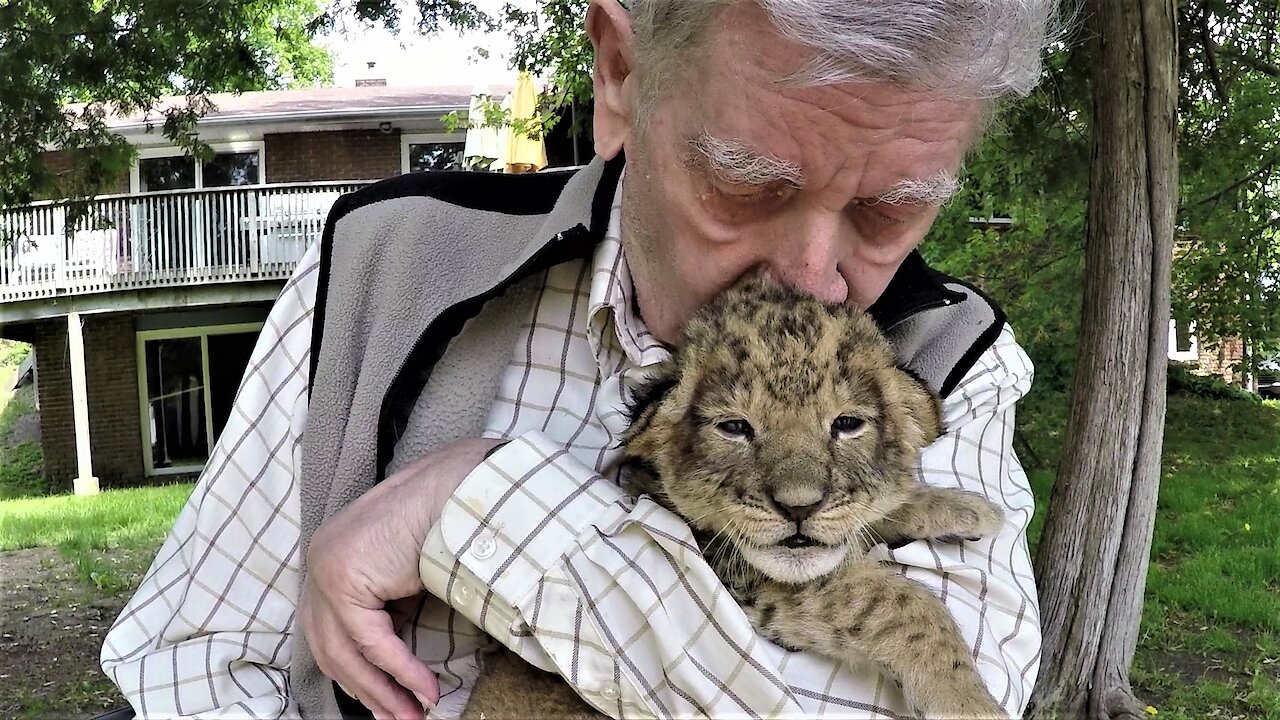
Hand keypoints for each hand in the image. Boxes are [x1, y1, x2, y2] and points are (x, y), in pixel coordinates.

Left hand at [300, 437, 505, 719]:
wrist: (460, 488)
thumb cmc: (445, 519)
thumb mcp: (403, 569)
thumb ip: (386, 602)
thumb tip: (388, 656)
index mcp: (331, 555)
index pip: (330, 629)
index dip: (355, 672)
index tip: (381, 701)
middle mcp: (320, 560)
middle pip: (332, 647)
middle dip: (367, 690)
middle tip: (398, 718)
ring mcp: (326, 568)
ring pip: (347, 652)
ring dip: (384, 690)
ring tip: (414, 714)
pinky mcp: (345, 580)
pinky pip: (372, 643)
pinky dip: (401, 671)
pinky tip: (423, 690)